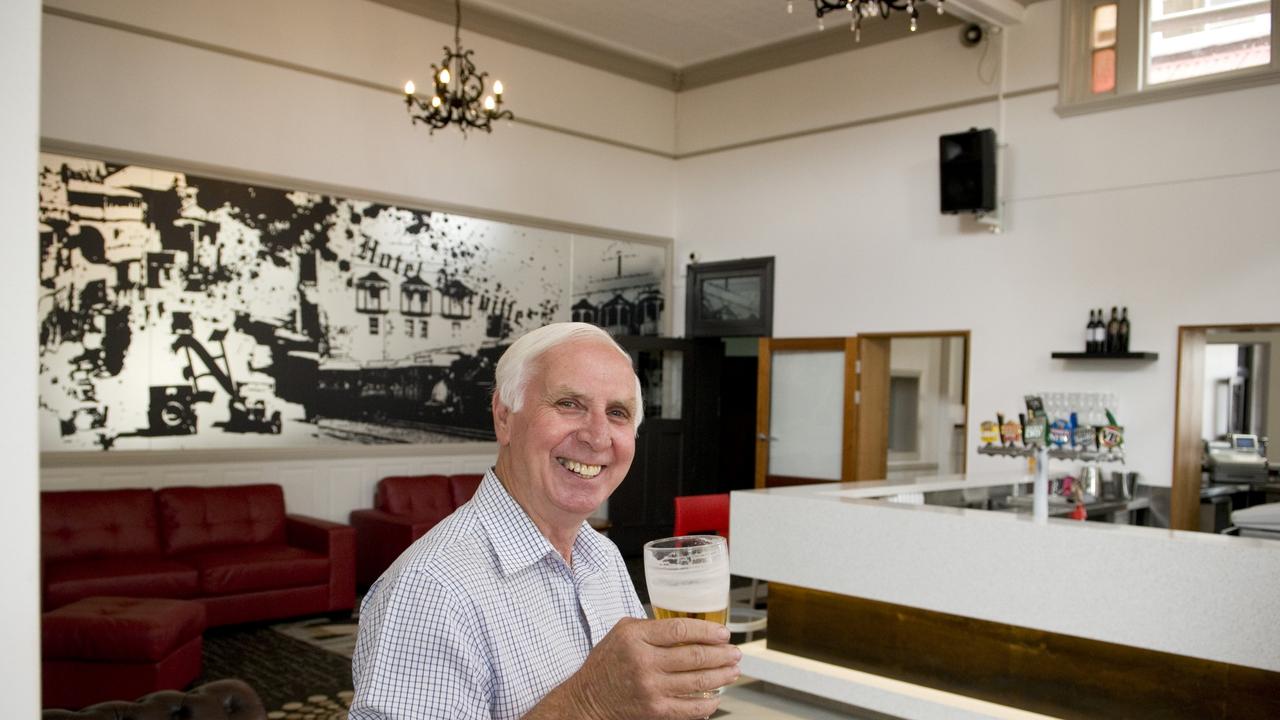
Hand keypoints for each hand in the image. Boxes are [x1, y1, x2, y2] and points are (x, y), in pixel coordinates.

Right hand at [530, 617, 740, 719]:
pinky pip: (690, 708)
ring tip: (733, 671)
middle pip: (694, 655)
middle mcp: (644, 662)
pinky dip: (708, 704)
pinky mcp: (655, 710)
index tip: (723, 633)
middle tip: (734, 653)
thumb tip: (689, 628)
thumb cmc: (607, 663)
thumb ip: (652, 627)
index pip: (681, 630)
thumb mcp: (622, 632)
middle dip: (721, 654)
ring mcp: (651, 688)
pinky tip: (716, 697)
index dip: (707, 631)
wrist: (588, 699)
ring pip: (698, 681)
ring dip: (721, 676)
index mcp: (636, 637)